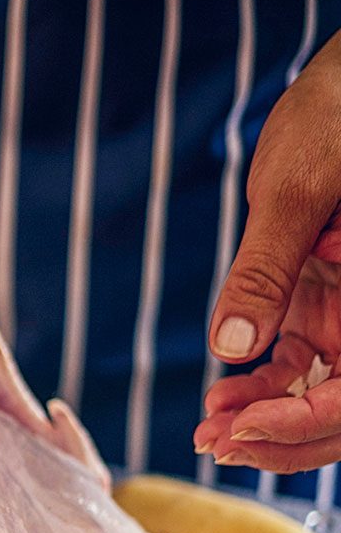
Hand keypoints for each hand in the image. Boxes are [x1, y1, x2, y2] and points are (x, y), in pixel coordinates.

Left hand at [195, 32, 340, 473]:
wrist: (337, 90)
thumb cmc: (336, 117)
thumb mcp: (296, 190)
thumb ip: (265, 269)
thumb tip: (232, 345)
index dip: (302, 424)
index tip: (239, 427)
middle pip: (338, 411)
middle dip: (279, 438)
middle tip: (212, 443)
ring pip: (313, 398)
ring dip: (262, 421)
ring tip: (205, 431)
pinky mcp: (314, 307)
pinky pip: (292, 370)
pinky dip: (255, 390)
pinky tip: (217, 395)